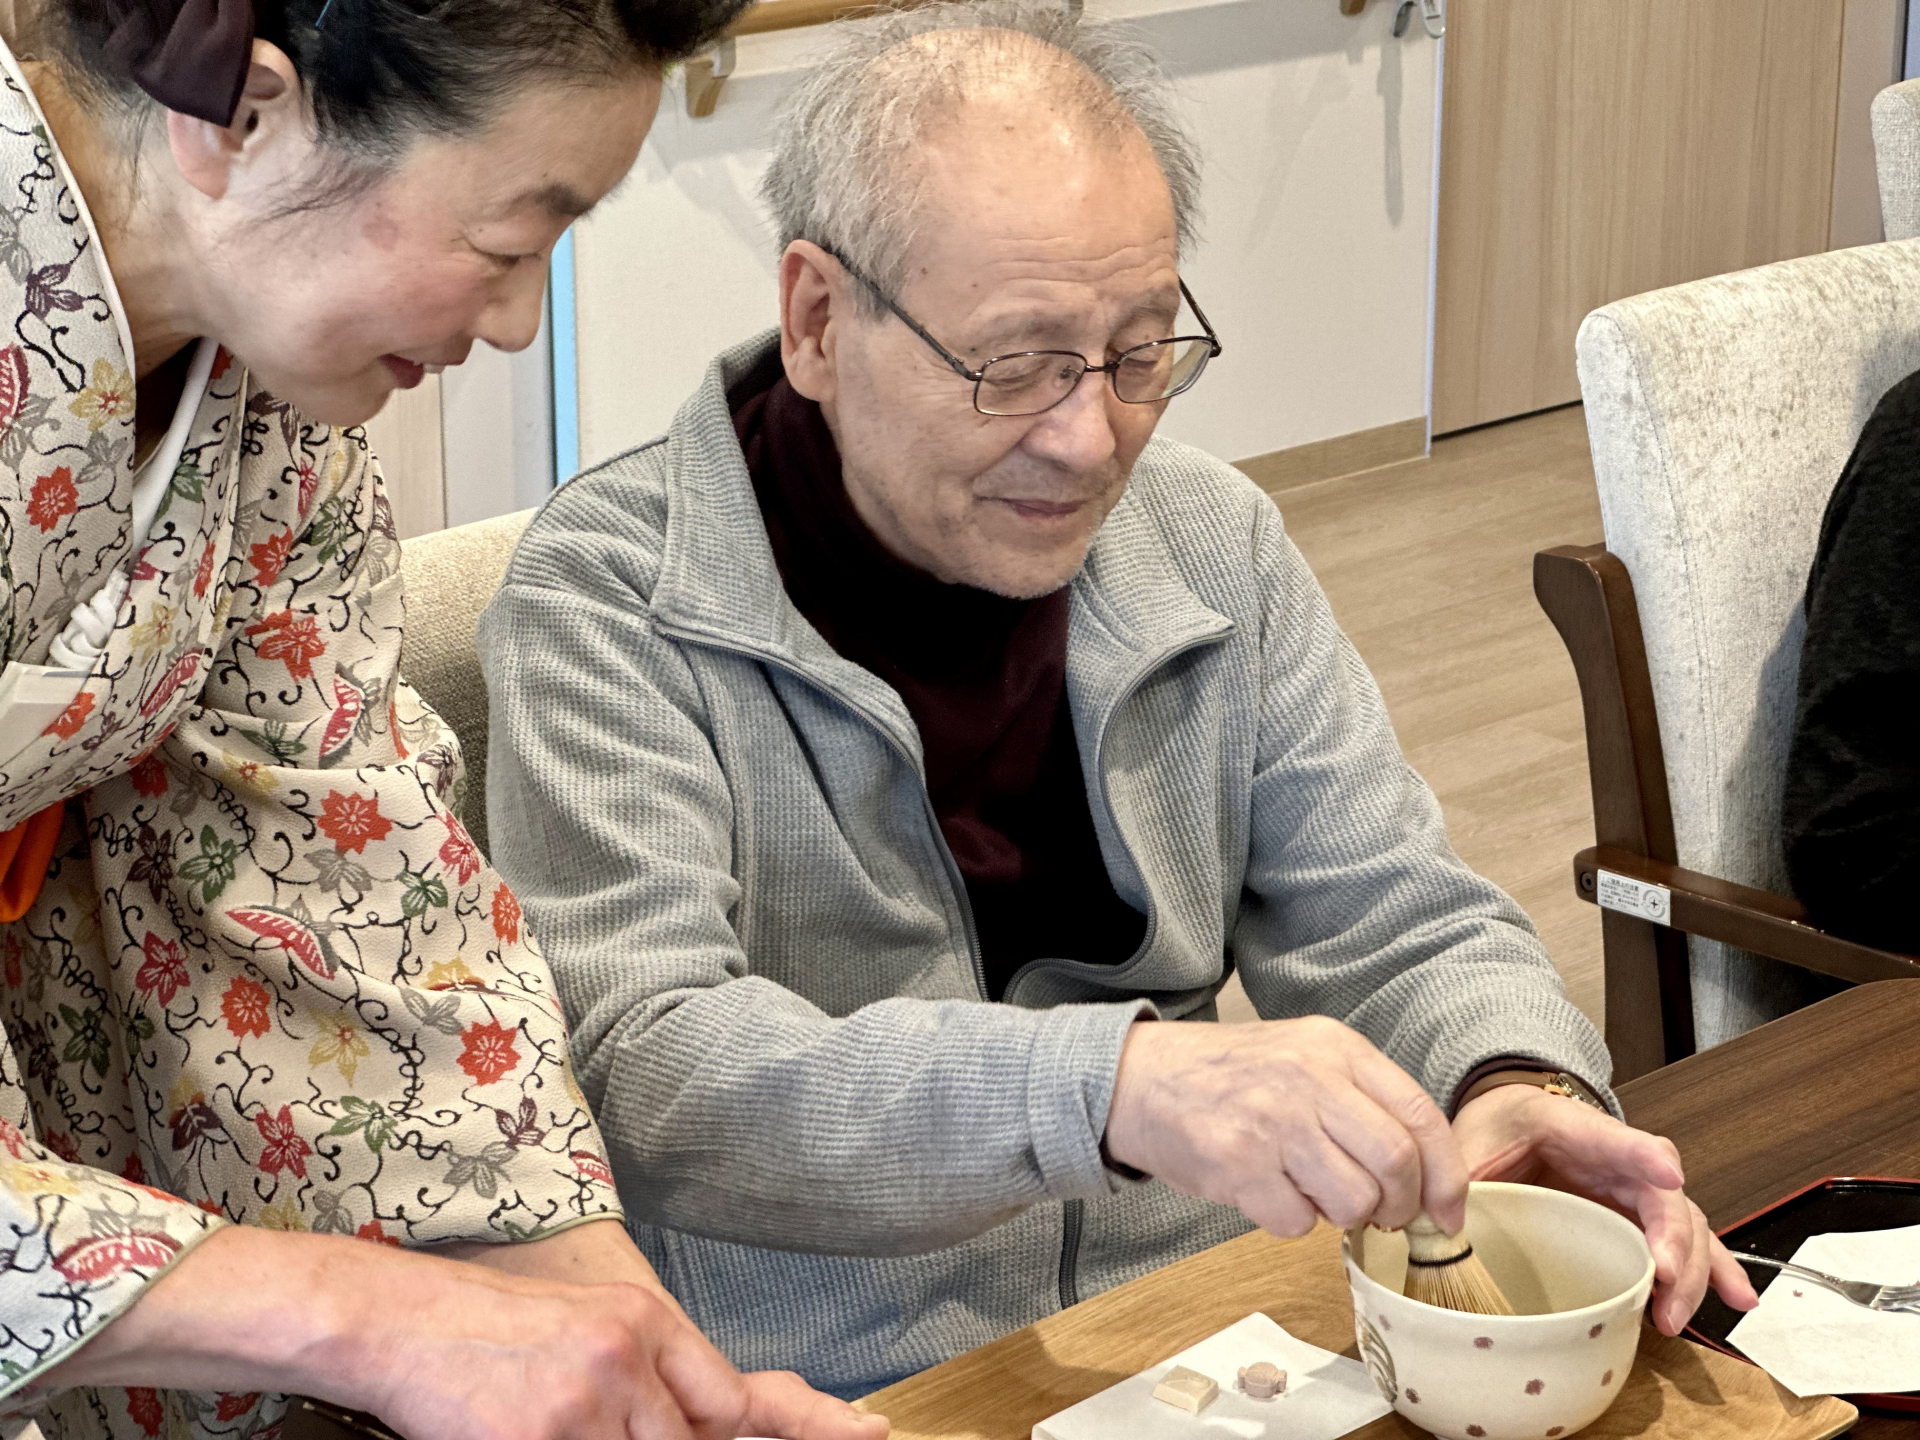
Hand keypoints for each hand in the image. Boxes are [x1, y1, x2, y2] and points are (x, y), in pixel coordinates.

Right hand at [44, 1225, 887, 1439]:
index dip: (808, 1424)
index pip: (738, 1396)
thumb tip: (703, 1427)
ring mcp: (588, 1399)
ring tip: (553, 1420)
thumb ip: (653, 1380)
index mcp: (647, 1324)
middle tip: (602, 1424)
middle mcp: (631, 1354)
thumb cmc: (488, 1334)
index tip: (867, 1435)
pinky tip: (531, 1433)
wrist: (398, 1319)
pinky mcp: (542, 1434)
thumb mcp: (586, 1333)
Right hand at [1105, 1017, 1468, 1236]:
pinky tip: (1266, 1192)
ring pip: (1353, 1201)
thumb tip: (1428, 1179)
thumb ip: (1363, 1101)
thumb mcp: (1304, 1058)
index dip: (1447, 1176)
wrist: (1140, 1078)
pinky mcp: (1238, 1163)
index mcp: (1336, 1048)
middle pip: (1396, 1163)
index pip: (1421, 1116)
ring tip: (1310, 1192)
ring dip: (1341, 1216)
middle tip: (1380, 1214)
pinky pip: (1296, 1222)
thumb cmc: (1230, 1077)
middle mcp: (1309, 1078)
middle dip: (1399, 1207)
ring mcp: (1273, 1121)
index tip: (1448, 1214)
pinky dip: (1289, 1222)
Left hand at [1451, 1084, 1758, 1334]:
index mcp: (1570, 1126)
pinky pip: (1686, 1243)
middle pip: (1661, 1194)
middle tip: (1664, 1280)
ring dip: (1693, 1270)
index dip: (1641, 1156)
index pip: (1612, 1137)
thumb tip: (1443, 1222)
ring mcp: (1634, 1189)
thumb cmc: (1496, 1127)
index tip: (1668, 1175)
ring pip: (1683, 1225)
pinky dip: (1714, 1271)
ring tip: (1678, 1313)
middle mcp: (1617, 1157)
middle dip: (1672, 1240)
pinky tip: (1738, 1300)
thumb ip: (1460, 1175)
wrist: (1510, 1117)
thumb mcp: (1469, 1141)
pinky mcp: (1639, 1219)